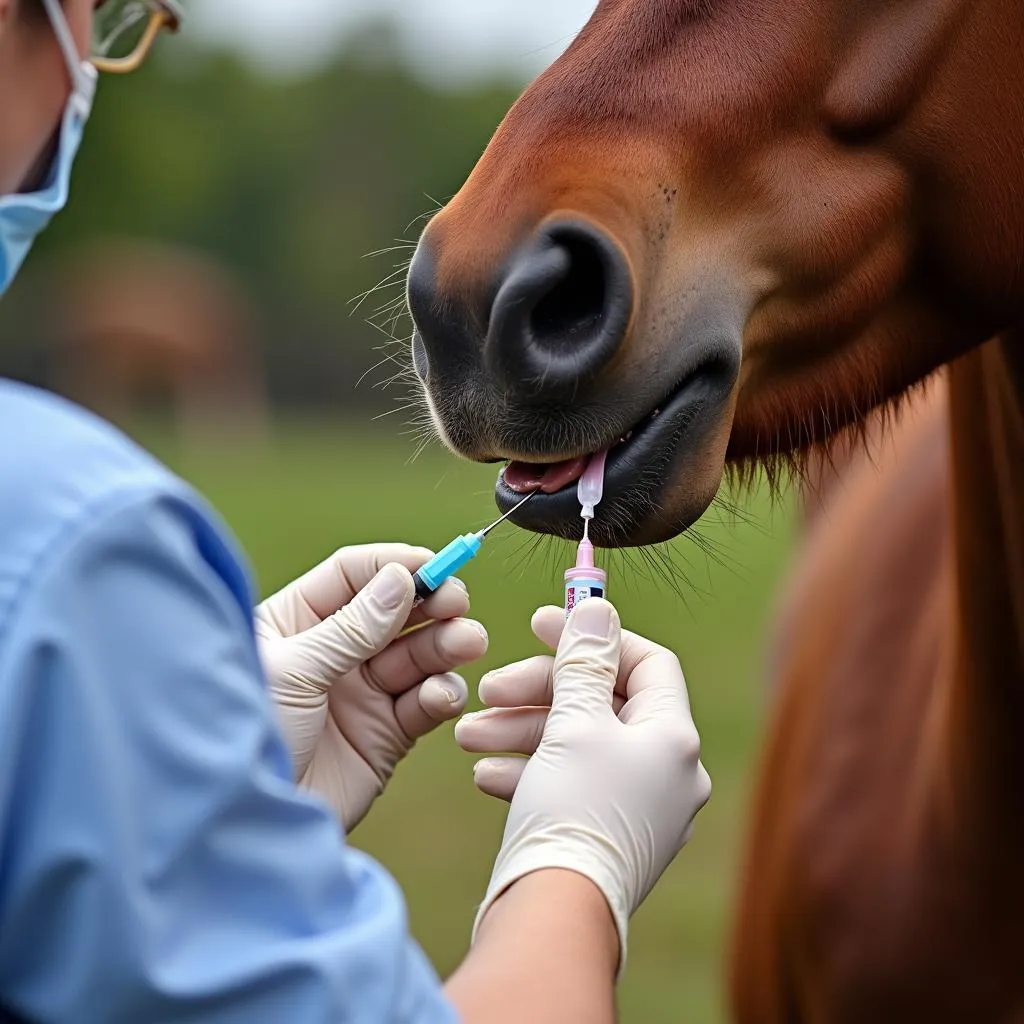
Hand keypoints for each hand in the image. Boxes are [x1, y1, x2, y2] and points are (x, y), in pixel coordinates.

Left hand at [255, 544, 487, 831]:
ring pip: (418, 654)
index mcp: (295, 622)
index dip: (394, 565)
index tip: (434, 565)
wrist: (246, 830)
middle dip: (431, 604)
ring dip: (446, 644)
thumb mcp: (293, 671)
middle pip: (395, 611)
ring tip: (466, 643)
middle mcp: (331, 652)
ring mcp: (360, 693)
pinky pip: (425, 702)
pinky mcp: (385, 734)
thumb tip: (400, 579)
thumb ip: (352, 627)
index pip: (352, 575)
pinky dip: (441, 694)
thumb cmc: (247, 738)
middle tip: (457, 603)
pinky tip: (440, 695)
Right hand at [455, 599, 710, 971]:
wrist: (554, 918)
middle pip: (602, 703)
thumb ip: (585, 660)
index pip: (645, 662)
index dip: (594, 637)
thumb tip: (598, 606)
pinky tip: (487, 774)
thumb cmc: (570, 813)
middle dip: (540, 692)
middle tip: (490, 687)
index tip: (542, 624)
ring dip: (522, 731)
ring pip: (578, 745)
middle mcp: (667, 772)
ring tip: (470, 735)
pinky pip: (571, 786)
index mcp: (672, 738)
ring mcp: (640, 807)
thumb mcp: (574, 722)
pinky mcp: (608, 835)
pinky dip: (531, 772)